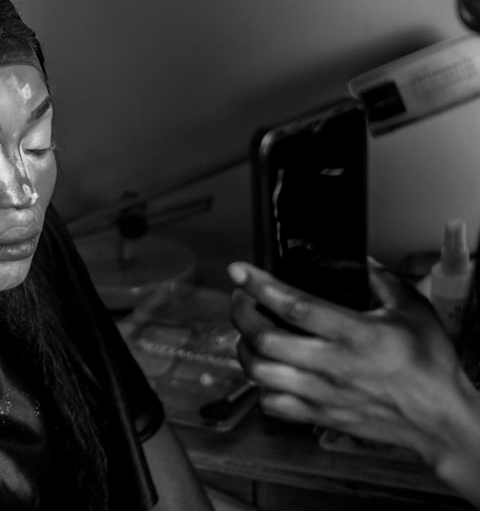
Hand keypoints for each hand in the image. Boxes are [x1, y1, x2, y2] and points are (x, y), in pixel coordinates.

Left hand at [228, 261, 478, 469]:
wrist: (440, 420)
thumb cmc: (430, 367)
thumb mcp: (413, 310)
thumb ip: (384, 280)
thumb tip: (362, 260)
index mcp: (355, 335)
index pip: (295, 306)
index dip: (260, 286)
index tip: (240, 271)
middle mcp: (332, 364)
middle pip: (265, 339)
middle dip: (242, 315)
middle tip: (241, 300)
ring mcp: (322, 393)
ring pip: (261, 373)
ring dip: (244, 350)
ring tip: (248, 334)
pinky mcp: (320, 416)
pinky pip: (273, 405)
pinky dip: (259, 387)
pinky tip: (267, 372)